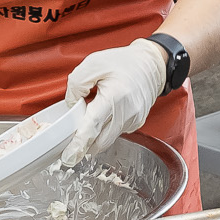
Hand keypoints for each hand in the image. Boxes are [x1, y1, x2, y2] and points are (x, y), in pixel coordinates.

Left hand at [61, 38, 170, 165]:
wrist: (150, 64)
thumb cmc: (123, 63)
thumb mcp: (92, 64)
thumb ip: (76, 85)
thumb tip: (72, 106)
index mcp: (115, 96)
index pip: (93, 126)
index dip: (79, 143)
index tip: (69, 157)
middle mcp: (127, 112)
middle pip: (100, 141)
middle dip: (84, 145)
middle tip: (71, 141)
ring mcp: (134, 120)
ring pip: (107, 139)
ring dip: (95, 136)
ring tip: (91, 118)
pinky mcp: (136, 123)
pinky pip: (115, 133)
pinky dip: (106, 129)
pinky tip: (105, 115)